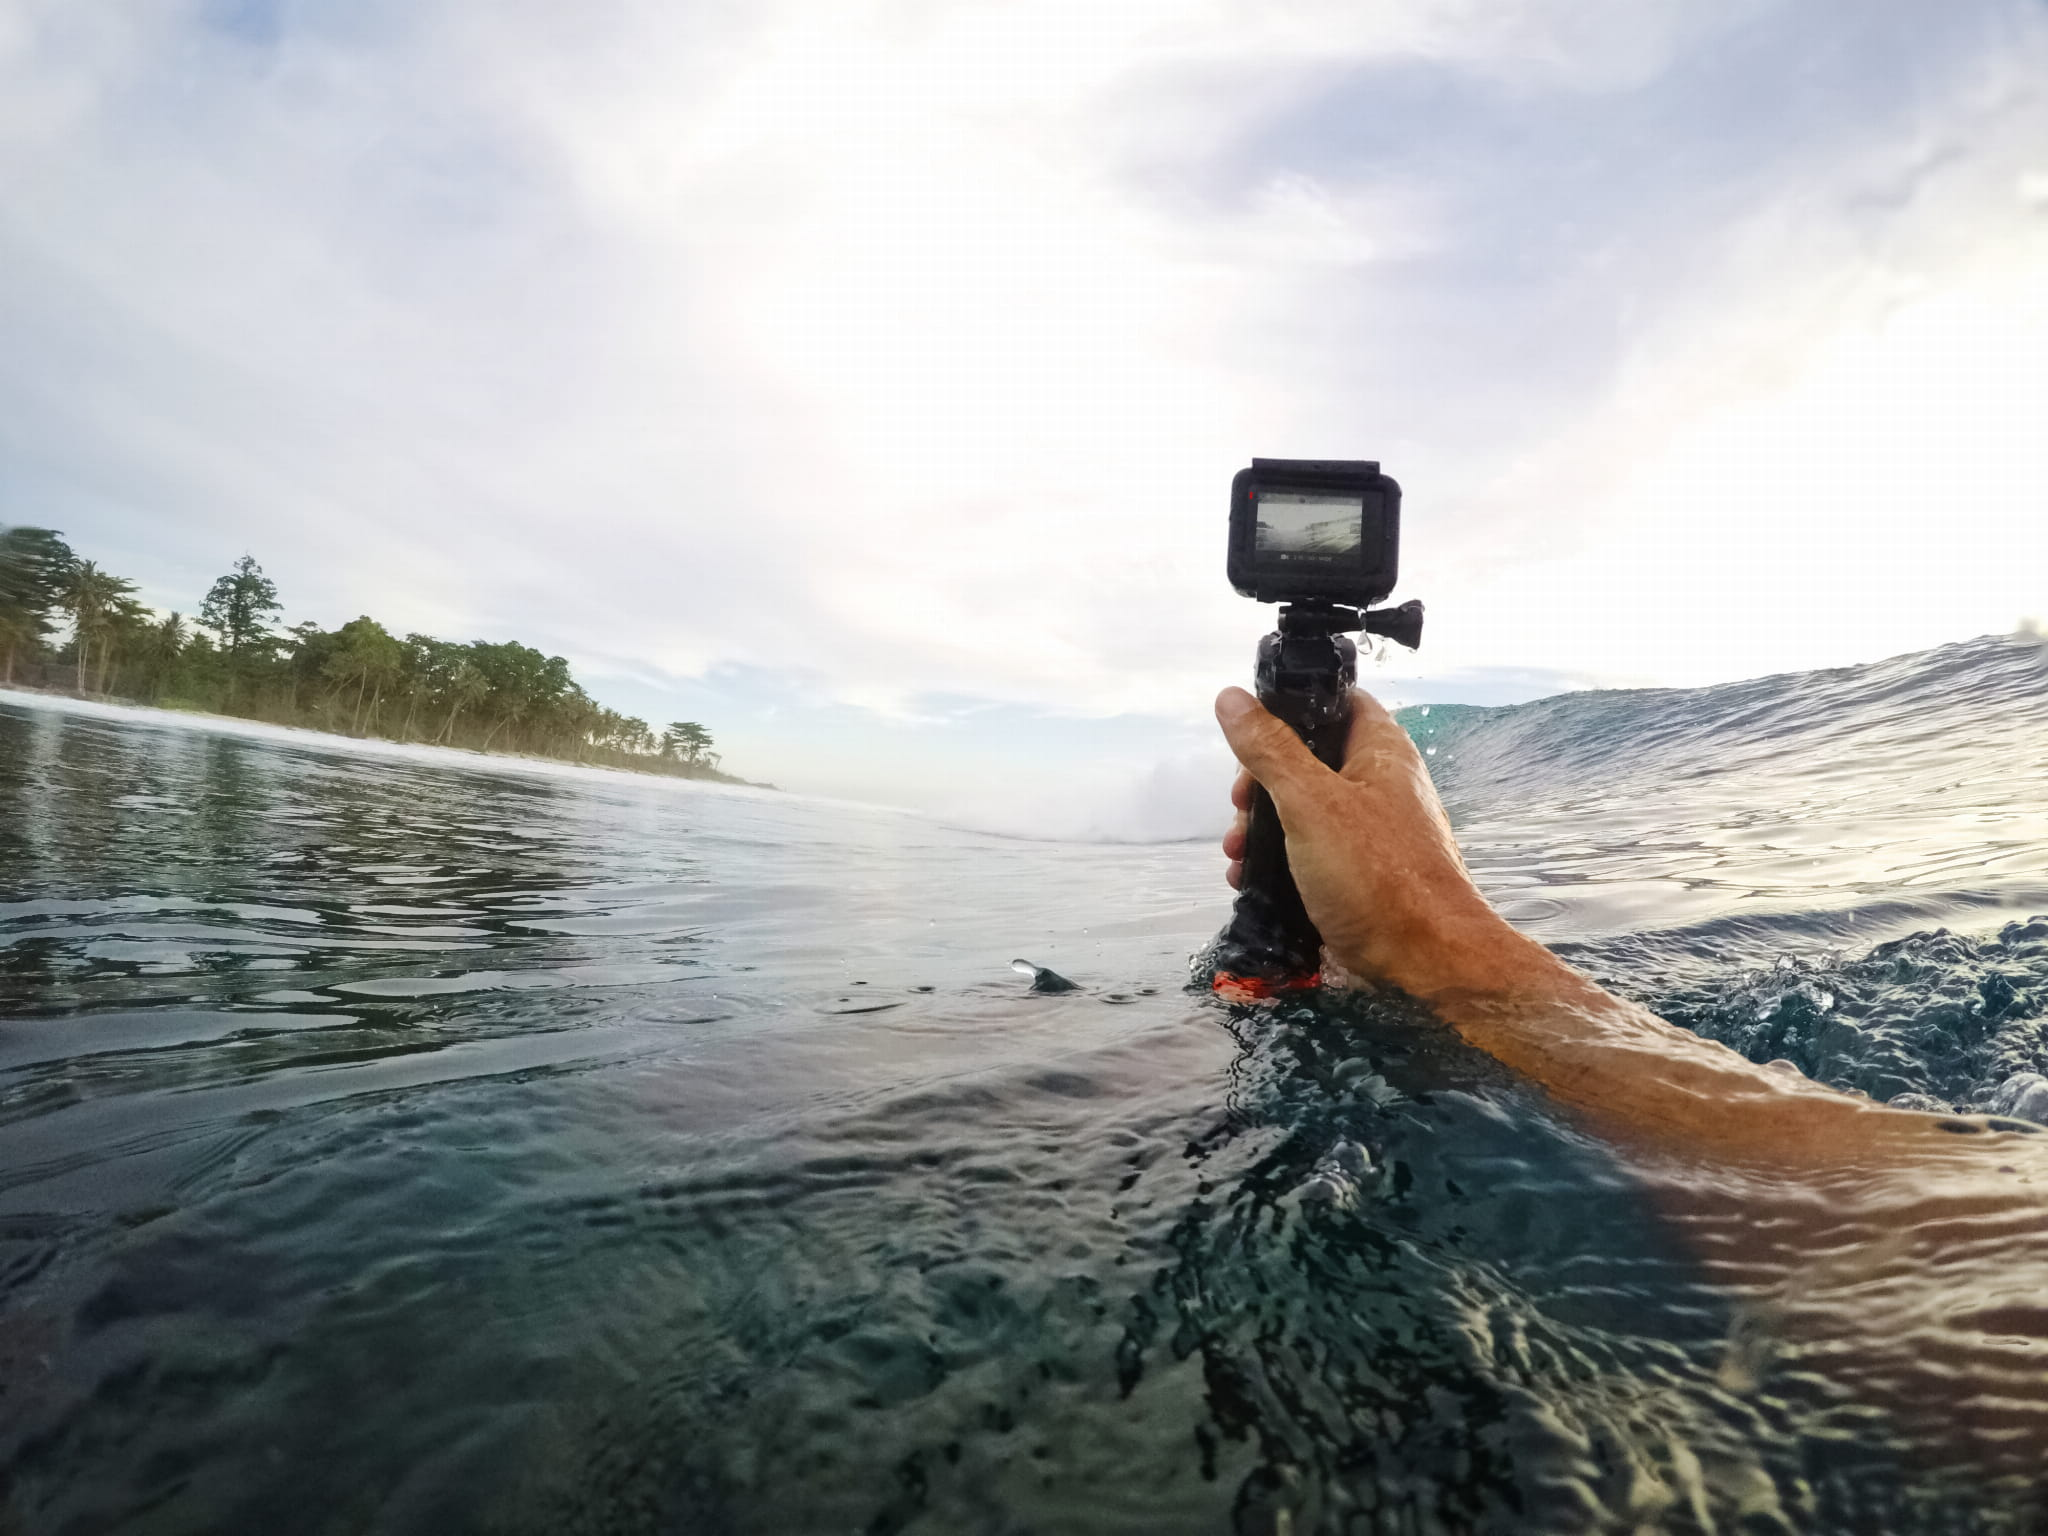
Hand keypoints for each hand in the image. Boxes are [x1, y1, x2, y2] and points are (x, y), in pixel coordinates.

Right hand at [1215, 685, 1505, 994]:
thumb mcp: (1310, 804)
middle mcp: (1380, 783)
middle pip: (1309, 758)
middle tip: (1240, 807)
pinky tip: (1251, 879)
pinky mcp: (1362, 871)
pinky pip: (1312, 850)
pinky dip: (1279, 859)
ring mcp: (1373, 829)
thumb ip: (1269, 750)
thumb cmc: (1376, 875)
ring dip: (1262, 826)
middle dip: (1261, 782)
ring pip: (1304, 808)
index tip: (1251, 735)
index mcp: (1380, 750)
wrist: (1427, 961)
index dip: (1290, 709)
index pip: (1335, 701)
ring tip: (1237, 853)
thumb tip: (1232, 698)